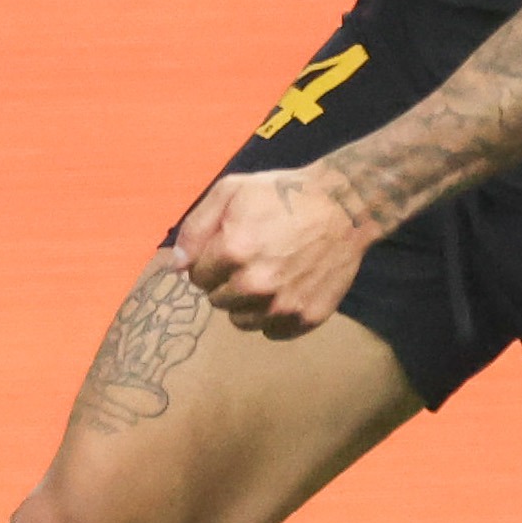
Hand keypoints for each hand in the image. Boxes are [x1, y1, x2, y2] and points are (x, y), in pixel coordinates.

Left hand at [172, 168, 373, 335]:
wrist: (345, 205)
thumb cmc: (284, 193)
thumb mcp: (232, 191)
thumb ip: (196, 228)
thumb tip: (176, 266)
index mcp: (233, 250)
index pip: (197, 277)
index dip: (210, 261)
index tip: (230, 248)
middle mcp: (256, 283)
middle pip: (217, 301)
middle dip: (226, 282)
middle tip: (251, 260)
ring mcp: (283, 304)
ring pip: (242, 321)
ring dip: (247, 304)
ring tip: (267, 277)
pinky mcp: (307, 317)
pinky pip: (273, 331)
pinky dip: (274, 317)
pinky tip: (285, 291)